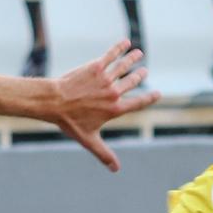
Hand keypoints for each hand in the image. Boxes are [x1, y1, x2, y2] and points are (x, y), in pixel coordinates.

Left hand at [51, 40, 159, 170]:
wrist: (54, 102)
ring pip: (124, 66)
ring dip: (133, 59)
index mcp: (115, 110)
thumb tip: (116, 170)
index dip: (150, 98)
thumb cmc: (70, 122)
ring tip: (139, 54)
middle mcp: (114, 93)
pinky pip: (111, 55)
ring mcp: (106, 79)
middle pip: (133, 82)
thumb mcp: (89, 139)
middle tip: (143, 71)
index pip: (138, 103)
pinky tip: (125, 42)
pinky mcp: (96, 66)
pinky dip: (119, 48)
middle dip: (140, 75)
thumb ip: (104, 154)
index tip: (158, 94)